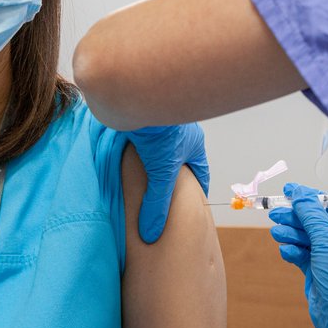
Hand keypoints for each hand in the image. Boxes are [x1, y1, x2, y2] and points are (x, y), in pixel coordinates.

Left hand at [122, 124, 208, 242]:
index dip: (196, 189)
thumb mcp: (161, 173)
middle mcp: (180, 132)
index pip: (199, 172)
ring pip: (160, 148)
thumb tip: (151, 234)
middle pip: (180, 159)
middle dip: (175, 176)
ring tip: (146, 180)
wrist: (139, 94)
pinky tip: (128, 158)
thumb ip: (156, 203)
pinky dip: (137, 149)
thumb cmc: (160, 131)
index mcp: (194, 143)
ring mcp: (160, 123)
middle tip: (169, 194)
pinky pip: (142, 137)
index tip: (193, 204)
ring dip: (153, 161)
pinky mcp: (141, 118)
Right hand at [269, 182, 327, 327]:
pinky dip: (293, 251)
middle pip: (313, 222)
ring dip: (291, 234)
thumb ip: (311, 215)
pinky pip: (301, 255)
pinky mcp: (316, 272)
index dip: (308, 198)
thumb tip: (299, 194)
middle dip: (295, 217)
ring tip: (277, 232)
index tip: (289, 190)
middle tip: (275, 213)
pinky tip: (286, 251)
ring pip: (305, 238)